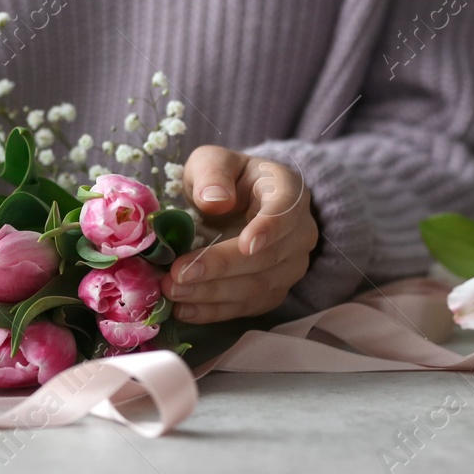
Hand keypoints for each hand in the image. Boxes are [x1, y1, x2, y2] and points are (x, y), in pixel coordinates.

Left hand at [160, 146, 319, 323]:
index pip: (286, 210)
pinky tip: (185, 310)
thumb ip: (213, 174)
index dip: (268, 229)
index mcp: (288, 190)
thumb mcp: (211, 162)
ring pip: (259, 287)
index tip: (245, 244)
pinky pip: (250, 306)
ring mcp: (291, 265)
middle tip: (179, 274)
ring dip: (213, 293)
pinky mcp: (275, 290)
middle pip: (267, 257)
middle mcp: (299, 231)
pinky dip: (216, 311)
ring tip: (174, 291)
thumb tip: (214, 200)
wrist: (237, 202)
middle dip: (221, 267)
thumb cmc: (225, 179)